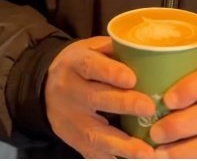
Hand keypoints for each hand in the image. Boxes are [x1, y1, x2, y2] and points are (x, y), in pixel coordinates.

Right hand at [45, 36, 157, 158]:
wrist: (45, 88)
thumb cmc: (82, 65)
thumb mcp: (93, 48)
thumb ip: (116, 49)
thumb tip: (151, 49)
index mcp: (75, 65)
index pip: (91, 67)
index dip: (111, 73)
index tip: (132, 79)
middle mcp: (70, 93)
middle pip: (96, 99)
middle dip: (124, 104)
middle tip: (149, 107)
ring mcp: (71, 121)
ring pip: (95, 134)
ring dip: (123, 144)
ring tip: (147, 151)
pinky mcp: (75, 142)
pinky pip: (95, 154)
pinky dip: (116, 158)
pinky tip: (138, 159)